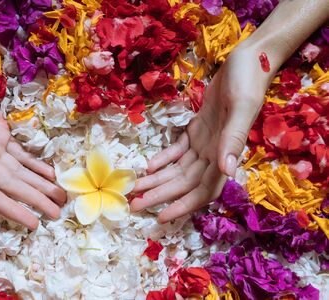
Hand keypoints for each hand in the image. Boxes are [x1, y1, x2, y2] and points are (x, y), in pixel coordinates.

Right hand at [0, 41, 65, 228]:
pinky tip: (50, 174)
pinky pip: (19, 155)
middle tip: (58, 212)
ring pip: (18, 172)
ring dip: (39, 185)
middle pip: (10, 185)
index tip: (33, 222)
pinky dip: (35, 165)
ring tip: (60, 196)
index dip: (11, 209)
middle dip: (34, 199)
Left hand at [131, 48, 269, 221]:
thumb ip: (233, 139)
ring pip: (178, 168)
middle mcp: (215, 153)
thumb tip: (227, 172)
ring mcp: (206, 141)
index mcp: (226, 152)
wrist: (249, 59)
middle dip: (160, 194)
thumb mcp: (241, 107)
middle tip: (134, 204)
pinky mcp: (199, 128)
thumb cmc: (248, 81)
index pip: (203, 189)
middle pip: (184, 182)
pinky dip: (164, 158)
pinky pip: (179, 149)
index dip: (183, 204)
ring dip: (157, 179)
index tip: (160, 216)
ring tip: (135, 189)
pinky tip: (149, 165)